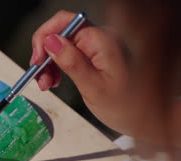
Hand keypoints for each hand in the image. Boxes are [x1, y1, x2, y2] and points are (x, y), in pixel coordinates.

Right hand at [30, 10, 131, 133]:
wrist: (144, 117)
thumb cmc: (125, 106)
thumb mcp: (93, 88)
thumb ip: (71, 62)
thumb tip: (50, 41)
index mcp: (102, 40)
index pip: (64, 22)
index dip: (44, 37)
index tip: (37, 60)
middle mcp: (100, 38)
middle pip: (61, 32)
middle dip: (45, 53)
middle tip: (39, 77)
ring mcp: (98, 46)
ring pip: (62, 44)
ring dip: (49, 62)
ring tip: (47, 84)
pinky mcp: (95, 56)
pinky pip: (70, 53)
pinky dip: (58, 66)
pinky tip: (54, 80)